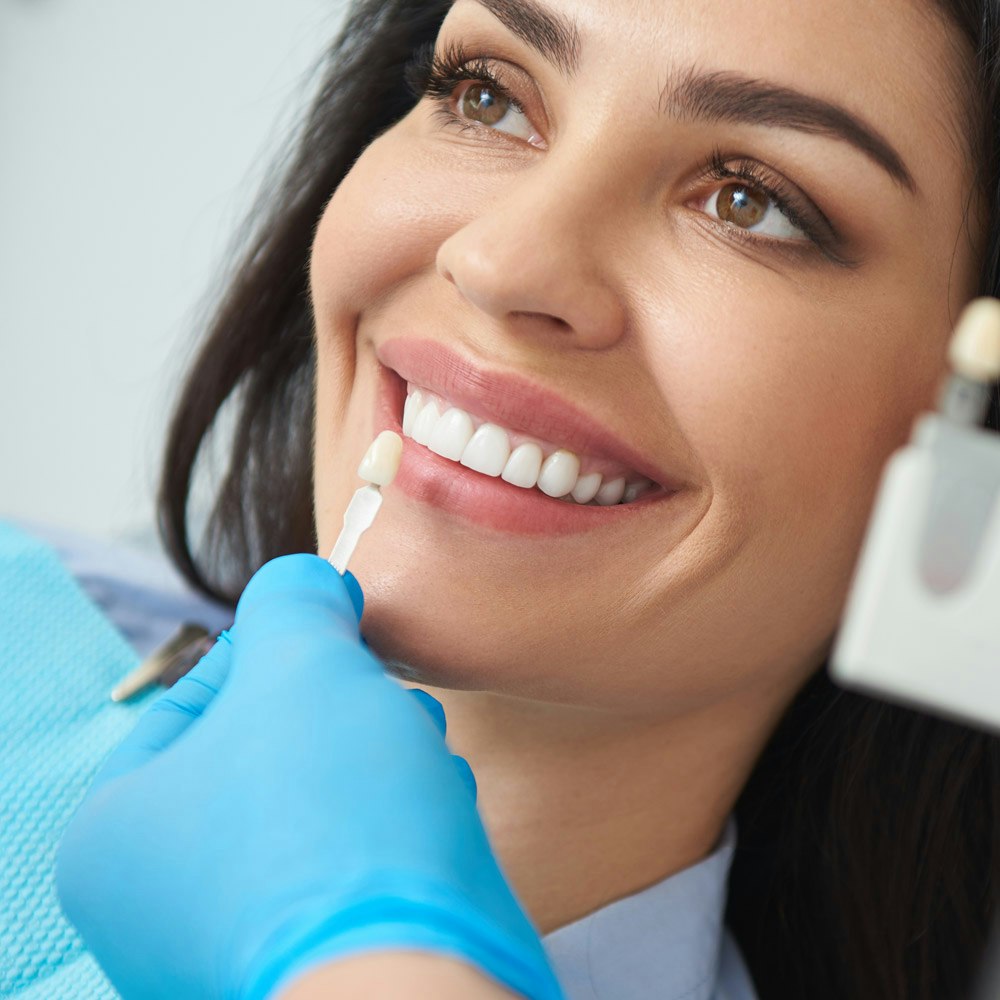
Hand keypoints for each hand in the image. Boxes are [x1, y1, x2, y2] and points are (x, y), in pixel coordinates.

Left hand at [56, 554, 564, 999]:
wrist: (412, 982)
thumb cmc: (332, 814)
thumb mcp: (300, 662)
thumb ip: (291, 599)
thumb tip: (307, 583)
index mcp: (119, 830)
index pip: (198, 695)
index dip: (279, 647)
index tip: (340, 626)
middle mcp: (166, 901)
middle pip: (265, 749)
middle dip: (339, 706)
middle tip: (382, 693)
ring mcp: (243, 940)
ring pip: (319, 802)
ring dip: (377, 756)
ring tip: (417, 747)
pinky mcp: (319, 962)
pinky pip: (352, 861)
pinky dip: (394, 822)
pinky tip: (434, 807)